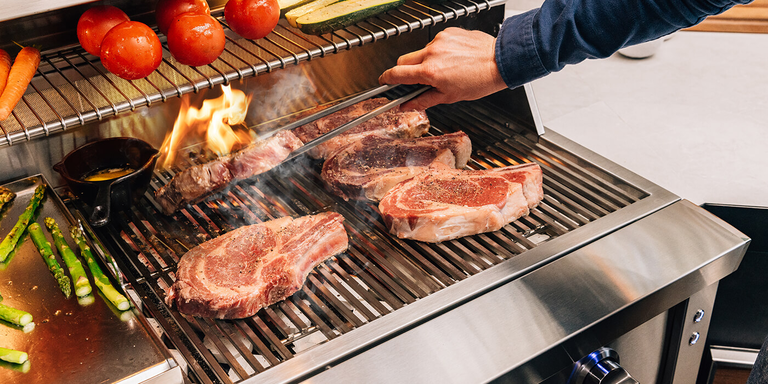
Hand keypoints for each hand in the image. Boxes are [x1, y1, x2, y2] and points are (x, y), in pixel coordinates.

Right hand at [378, 27, 507, 110]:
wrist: (500, 61)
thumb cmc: (479, 80)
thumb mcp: (449, 97)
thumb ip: (423, 100)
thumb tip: (408, 106)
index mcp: (430, 71)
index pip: (397, 73)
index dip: (387, 79)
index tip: (384, 81)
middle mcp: (432, 53)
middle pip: (404, 60)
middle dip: (405, 70)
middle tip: (418, 79)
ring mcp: (440, 40)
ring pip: (421, 52)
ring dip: (425, 61)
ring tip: (445, 69)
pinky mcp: (448, 32)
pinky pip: (436, 43)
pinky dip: (439, 51)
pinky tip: (453, 59)